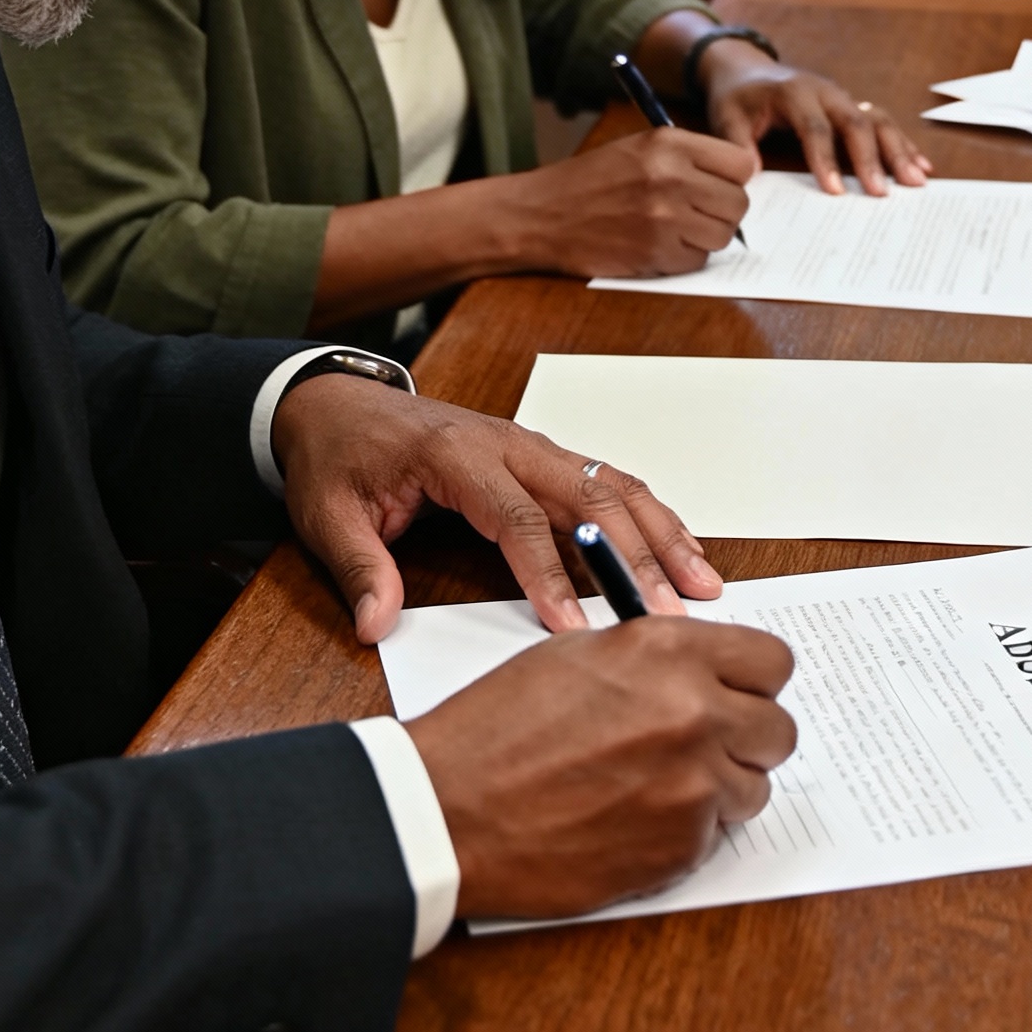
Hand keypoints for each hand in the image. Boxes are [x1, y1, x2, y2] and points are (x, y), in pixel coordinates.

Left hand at [272, 374, 722, 642]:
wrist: (338, 405)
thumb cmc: (339, 458)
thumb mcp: (327, 515)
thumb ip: (359, 569)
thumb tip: (376, 625)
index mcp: (456, 454)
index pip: (517, 518)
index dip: (549, 574)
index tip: (574, 626)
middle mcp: (508, 443)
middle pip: (588, 495)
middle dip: (635, 556)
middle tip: (671, 614)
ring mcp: (532, 445)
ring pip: (613, 483)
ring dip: (661, 533)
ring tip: (703, 584)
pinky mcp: (543, 456)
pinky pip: (609, 480)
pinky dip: (652, 515)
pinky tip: (681, 551)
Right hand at [410, 616, 796, 916]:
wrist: (451, 811)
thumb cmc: (497, 730)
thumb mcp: (577, 655)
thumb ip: (656, 657)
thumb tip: (705, 671)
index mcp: (670, 653)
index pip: (773, 661)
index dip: (754, 680)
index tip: (740, 691)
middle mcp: (695, 713)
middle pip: (779, 729)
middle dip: (746, 736)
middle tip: (705, 743)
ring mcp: (694, 786)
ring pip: (755, 788)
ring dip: (720, 787)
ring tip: (657, 785)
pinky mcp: (682, 848)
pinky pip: (716, 835)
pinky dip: (685, 830)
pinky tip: (632, 818)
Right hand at [510, 127, 756, 276]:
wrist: (540, 215)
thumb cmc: (589, 181)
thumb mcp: (637, 147)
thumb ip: (688, 156)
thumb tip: (742, 177)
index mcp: (668, 143)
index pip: (741, 163)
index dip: (735, 178)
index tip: (720, 186)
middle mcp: (670, 176)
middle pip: (738, 203)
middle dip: (723, 212)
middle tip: (698, 213)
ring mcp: (663, 217)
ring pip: (722, 235)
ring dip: (705, 237)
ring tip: (675, 229)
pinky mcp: (655, 253)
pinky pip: (698, 261)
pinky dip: (684, 258)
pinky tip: (658, 245)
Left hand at [700, 44, 931, 196]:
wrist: (745, 69)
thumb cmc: (737, 98)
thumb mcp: (726, 116)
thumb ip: (737, 143)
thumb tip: (751, 175)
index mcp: (794, 93)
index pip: (814, 128)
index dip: (826, 160)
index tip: (836, 191)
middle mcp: (825, 91)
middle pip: (855, 122)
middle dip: (871, 159)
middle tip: (882, 194)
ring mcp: (843, 97)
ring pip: (878, 120)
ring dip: (898, 151)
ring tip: (917, 181)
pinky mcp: (852, 105)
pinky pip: (883, 122)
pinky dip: (903, 144)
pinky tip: (922, 165)